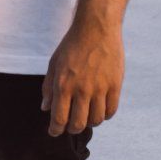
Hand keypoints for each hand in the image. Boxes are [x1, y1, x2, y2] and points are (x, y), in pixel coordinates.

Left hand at [41, 18, 123, 134]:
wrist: (96, 28)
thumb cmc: (72, 45)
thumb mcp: (54, 63)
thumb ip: (49, 87)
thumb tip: (45, 109)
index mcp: (63, 84)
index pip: (59, 119)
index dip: (56, 130)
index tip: (54, 132)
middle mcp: (81, 89)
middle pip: (78, 124)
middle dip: (72, 129)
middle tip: (71, 125)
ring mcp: (100, 88)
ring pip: (96, 120)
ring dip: (90, 122)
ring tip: (86, 115)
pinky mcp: (115, 85)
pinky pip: (111, 111)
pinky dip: (105, 115)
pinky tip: (100, 108)